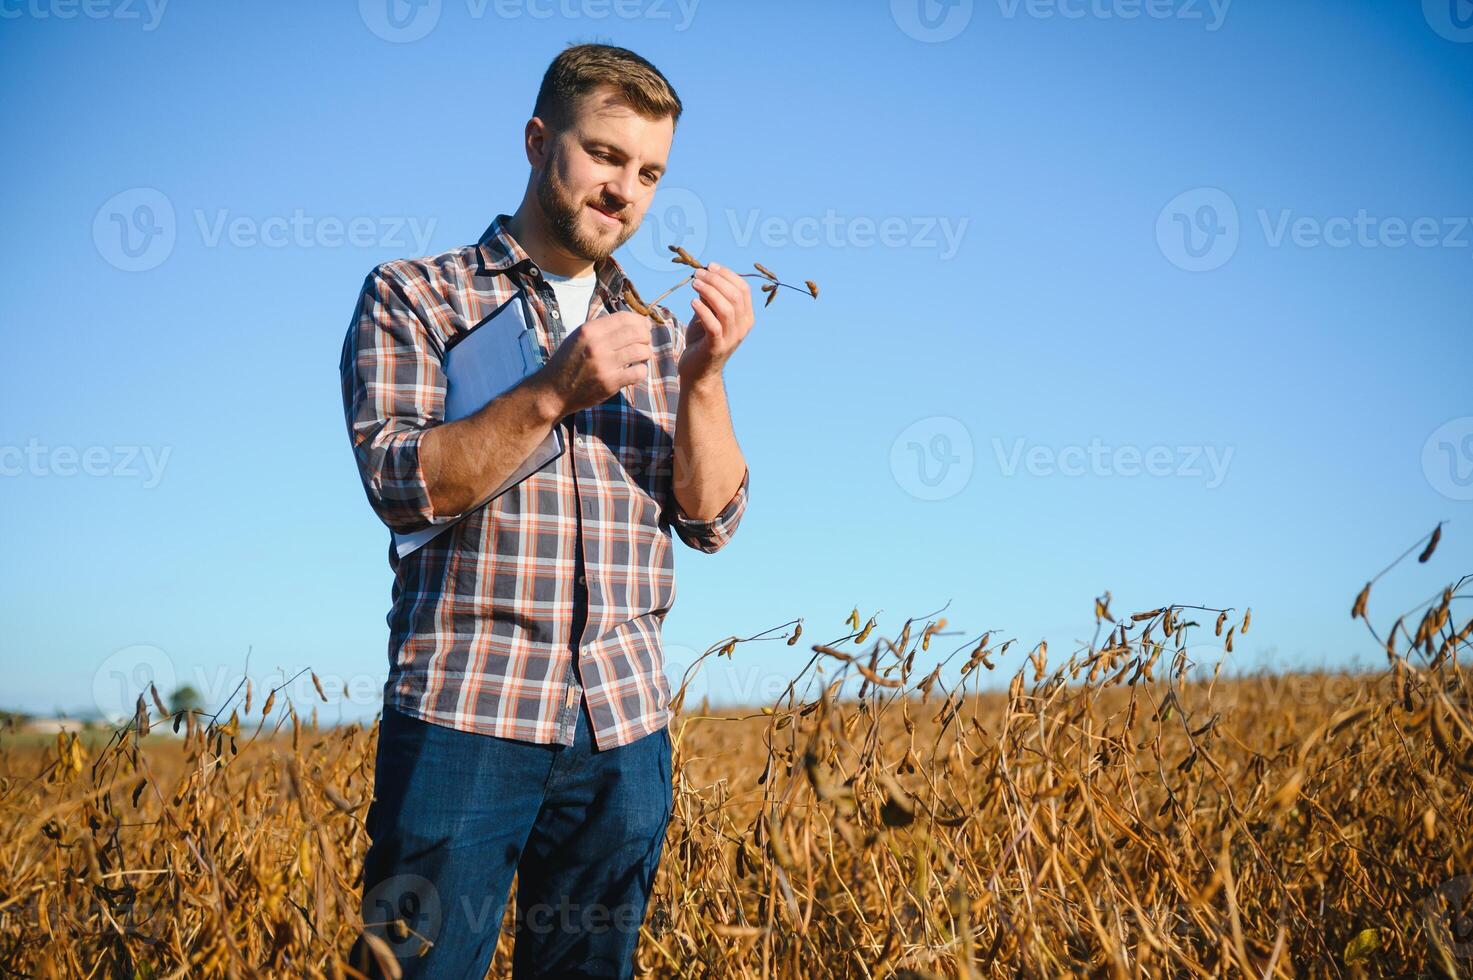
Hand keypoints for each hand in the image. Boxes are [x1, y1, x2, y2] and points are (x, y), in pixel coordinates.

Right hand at [535, 310, 652, 415]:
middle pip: (637, 333)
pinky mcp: (610, 383)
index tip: (644, 325)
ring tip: (641, 356)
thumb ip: (601, 329)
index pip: (624, 318)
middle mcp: (597, 345)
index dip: (639, 320)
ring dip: (646, 353)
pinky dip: (641, 371)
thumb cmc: (568, 362)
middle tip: (645, 341)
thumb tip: (633, 322)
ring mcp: (604, 365)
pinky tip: (635, 371)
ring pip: (641, 351)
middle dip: (646, 335)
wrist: (553, 391)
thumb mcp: (578, 337)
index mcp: (589, 330)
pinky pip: (638, 372)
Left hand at [680, 262, 753, 384]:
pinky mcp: (717, 347)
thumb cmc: (702, 341)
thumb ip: (710, 298)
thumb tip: (706, 274)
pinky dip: (703, 311)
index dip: (727, 275)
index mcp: (745, 317)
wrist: (698, 372)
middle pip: (735, 296)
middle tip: (698, 274)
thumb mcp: (708, 314)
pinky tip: (693, 302)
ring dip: (709, 292)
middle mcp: (743, 327)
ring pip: (727, 308)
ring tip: (694, 284)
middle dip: (716, 280)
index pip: (743, 289)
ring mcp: (731, 338)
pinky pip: (714, 325)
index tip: (710, 266)